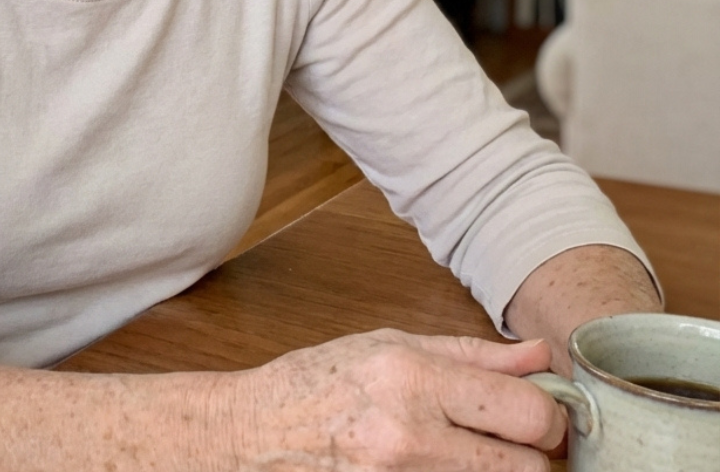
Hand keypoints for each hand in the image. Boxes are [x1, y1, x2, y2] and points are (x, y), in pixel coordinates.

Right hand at [230, 329, 565, 469]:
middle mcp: (409, 435)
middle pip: (529, 470)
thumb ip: (472, 356)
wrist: (255, 434)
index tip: (544, 416)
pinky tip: (446, 468)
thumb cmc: (318, 384)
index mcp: (411, 379)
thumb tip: (540, 357)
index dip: (551, 418)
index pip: (526, 413)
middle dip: (534, 458)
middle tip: (515, 444)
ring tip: (476, 456)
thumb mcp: (391, 346)